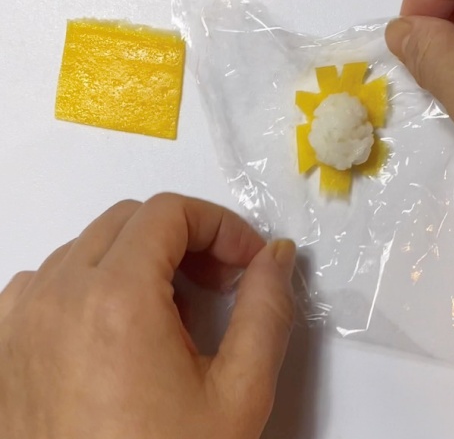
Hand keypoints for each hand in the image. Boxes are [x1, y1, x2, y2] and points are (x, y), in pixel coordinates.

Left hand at [0, 194, 295, 438]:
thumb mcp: (239, 394)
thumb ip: (267, 310)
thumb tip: (275, 257)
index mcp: (115, 298)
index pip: (171, 211)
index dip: (220, 225)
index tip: (247, 260)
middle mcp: (57, 297)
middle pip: (131, 220)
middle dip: (186, 238)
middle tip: (221, 283)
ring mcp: (20, 320)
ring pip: (90, 244)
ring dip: (141, 259)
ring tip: (174, 312)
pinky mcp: (4, 345)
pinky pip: (51, 278)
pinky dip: (93, 281)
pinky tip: (119, 326)